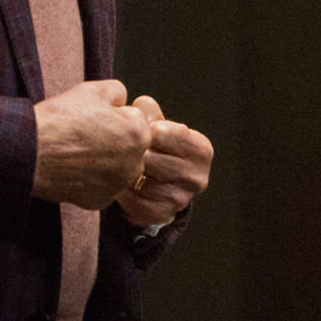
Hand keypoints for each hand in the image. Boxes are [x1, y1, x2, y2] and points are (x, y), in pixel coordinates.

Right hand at [31, 79, 150, 209]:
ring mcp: (117, 186)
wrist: (29, 151)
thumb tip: (123, 102)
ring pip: (116, 169)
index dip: (113, 117)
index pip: (135, 121)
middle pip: (129, 148)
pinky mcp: (99, 201)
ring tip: (76, 151)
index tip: (93, 119)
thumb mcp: (93, 90)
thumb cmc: (60, 119)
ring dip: (103, 162)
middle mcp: (134, 164)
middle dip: (113, 141)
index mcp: (138, 134)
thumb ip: (119, 92)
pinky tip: (72, 169)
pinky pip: (101, 187)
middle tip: (84, 136)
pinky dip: (89, 180)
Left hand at [118, 95, 214, 226]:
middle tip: (123, 149)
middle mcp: (198, 178)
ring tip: (119, 165)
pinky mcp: (163, 215)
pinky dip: (122, 192)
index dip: (145, 129)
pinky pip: (133, 202)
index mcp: (202, 150)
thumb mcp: (158, 126)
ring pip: (141, 181)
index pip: (165, 133)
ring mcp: (181, 199)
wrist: (158, 184)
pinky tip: (120, 184)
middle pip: (150, 159)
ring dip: (124, 172)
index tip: (141, 131)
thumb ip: (148, 113)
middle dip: (133, 152)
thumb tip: (141, 105)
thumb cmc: (157, 148)